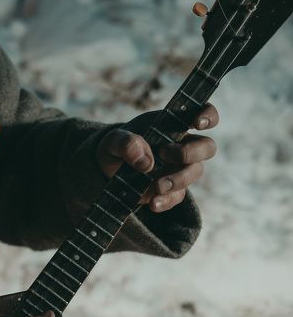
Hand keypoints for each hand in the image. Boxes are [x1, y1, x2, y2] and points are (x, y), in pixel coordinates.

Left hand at [96, 103, 218, 211]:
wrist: (108, 170)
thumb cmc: (116, 146)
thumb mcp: (113, 140)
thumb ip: (126, 143)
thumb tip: (147, 163)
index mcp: (172, 124)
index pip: (202, 112)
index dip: (207, 116)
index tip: (197, 123)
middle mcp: (182, 144)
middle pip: (207, 147)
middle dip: (190, 153)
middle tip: (164, 154)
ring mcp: (179, 167)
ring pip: (196, 172)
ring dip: (178, 179)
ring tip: (157, 185)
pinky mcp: (172, 189)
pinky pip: (179, 195)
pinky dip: (167, 200)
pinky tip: (153, 203)